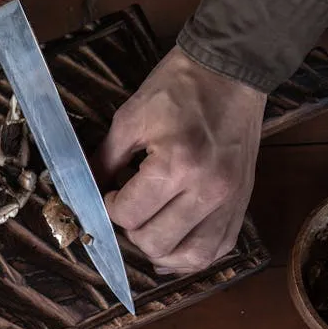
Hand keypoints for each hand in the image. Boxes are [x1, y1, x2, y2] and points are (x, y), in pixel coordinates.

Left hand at [94, 46, 265, 273]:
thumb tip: (84, 193)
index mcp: (177, 164)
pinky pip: (218, 249)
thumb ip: (104, 162)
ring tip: (149, 230)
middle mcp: (208, 190)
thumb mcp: (130, 119)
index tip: (111, 192)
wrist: (231, 71)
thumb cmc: (178, 89)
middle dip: (132, 230)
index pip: (128, 216)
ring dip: (162, 250)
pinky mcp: (243, 203)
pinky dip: (193, 255)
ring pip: (190, 257)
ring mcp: (230, 200)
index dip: (110, 206)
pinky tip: (175, 245)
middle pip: (155, 243)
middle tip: (130, 207)